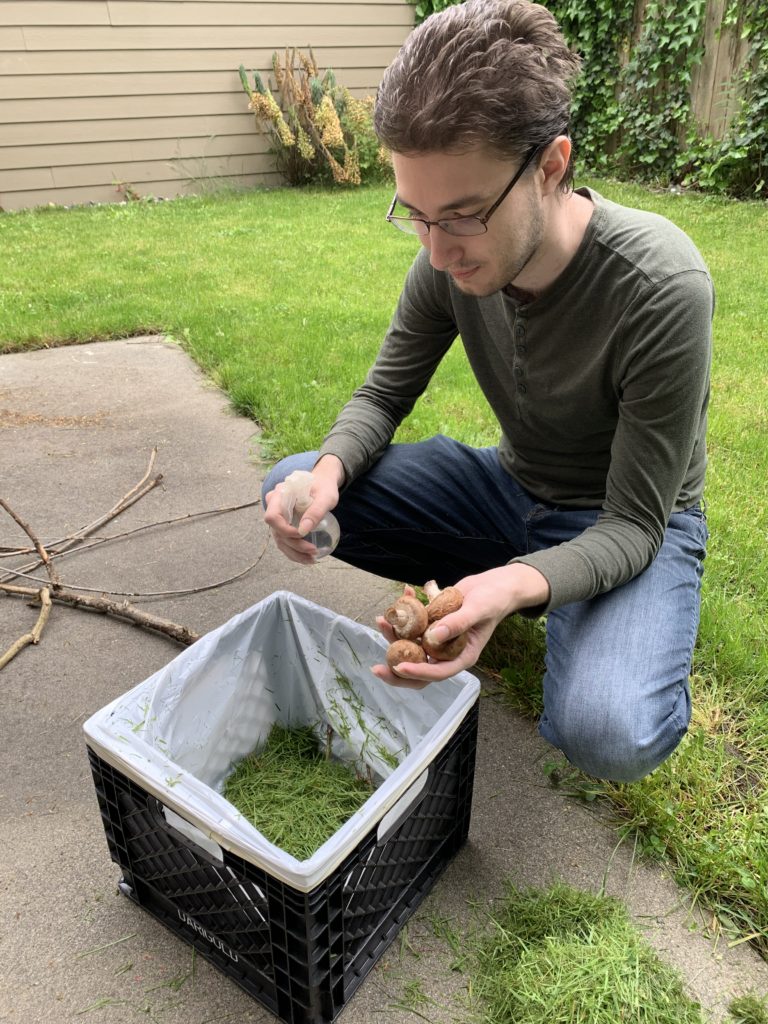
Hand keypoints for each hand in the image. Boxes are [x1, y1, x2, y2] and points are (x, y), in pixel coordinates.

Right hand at [263, 455, 343, 563]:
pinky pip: (285, 541)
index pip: (272, 517)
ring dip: (294, 553)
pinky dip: (295, 552)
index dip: (284, 530)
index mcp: (280, 495)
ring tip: (312, 559)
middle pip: (277, 532)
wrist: (322, 483)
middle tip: (313, 551)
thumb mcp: (325, 497)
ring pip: (280, 540)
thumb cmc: (324, 487)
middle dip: (294, 545)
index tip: (302, 534)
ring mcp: (278, 517)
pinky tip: (308, 558)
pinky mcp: (284, 525)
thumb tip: (304, 531)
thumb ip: (316, 511)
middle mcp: (274, 507)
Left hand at [372, 565, 549, 688]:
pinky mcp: (431, 624)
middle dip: (396, 670)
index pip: (438, 672)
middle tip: (376, 669)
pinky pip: (414, 624)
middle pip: (419, 668)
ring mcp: (437, 638)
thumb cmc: (493, 600)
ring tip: (382, 619)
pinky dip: (405, 612)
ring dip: (394, 636)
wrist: (493, 585)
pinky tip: (404, 593)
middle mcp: (447, 652)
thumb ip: (457, 623)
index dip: (418, 672)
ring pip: (411, 646)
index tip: (399, 666)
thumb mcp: (478, 610)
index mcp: (462, 656)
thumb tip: (434, 637)